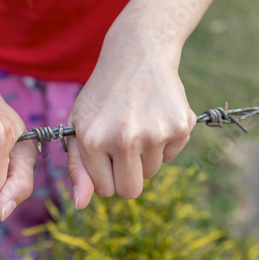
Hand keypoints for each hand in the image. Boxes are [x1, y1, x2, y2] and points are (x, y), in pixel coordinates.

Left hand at [67, 38, 195, 208]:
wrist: (137, 54)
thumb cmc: (102, 96)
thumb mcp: (79, 126)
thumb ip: (78, 167)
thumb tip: (81, 205)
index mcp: (92, 141)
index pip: (105, 190)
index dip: (107, 176)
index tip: (106, 156)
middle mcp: (123, 139)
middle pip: (132, 190)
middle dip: (127, 176)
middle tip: (124, 147)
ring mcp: (155, 133)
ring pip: (152, 172)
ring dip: (145, 155)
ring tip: (138, 123)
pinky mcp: (181, 126)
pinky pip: (172, 156)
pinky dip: (165, 142)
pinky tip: (155, 116)